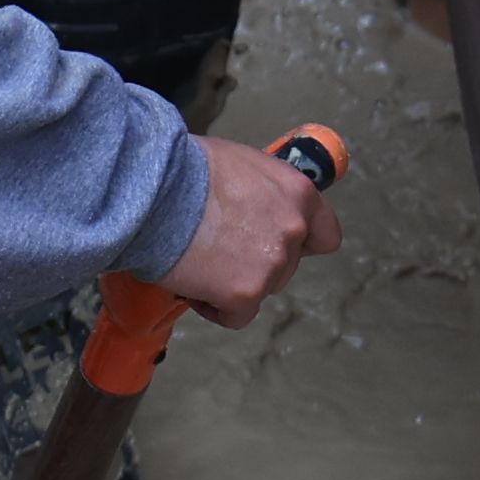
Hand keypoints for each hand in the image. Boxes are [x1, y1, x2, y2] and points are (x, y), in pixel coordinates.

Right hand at [155, 137, 343, 326]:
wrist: (153, 190)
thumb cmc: (187, 169)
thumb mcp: (243, 163)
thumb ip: (265, 191)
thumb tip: (257, 207)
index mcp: (299, 194)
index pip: (326, 236)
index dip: (301, 243)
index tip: (275, 244)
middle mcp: (294, 230)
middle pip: (286, 267)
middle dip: (257, 263)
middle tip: (218, 248)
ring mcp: (272, 265)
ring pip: (261, 290)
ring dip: (235, 283)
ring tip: (199, 260)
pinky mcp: (245, 294)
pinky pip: (236, 316)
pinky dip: (215, 307)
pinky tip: (193, 285)